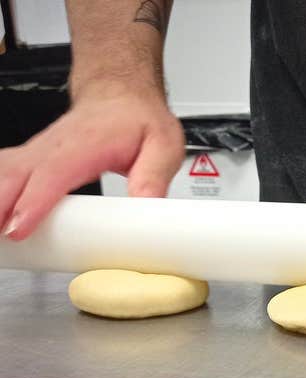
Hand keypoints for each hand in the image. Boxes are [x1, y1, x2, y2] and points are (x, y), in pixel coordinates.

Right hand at [0, 85, 184, 240]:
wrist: (121, 96)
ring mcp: (38, 152)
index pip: (53, 173)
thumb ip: (153, 177)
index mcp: (86, 144)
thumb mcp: (163, 145)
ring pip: (2, 172)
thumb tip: (147, 207)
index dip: (33, 202)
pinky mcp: (32, 159)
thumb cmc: (139, 120)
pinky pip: (1, 172)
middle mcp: (54, 147)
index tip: (19, 227)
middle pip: (15, 175)